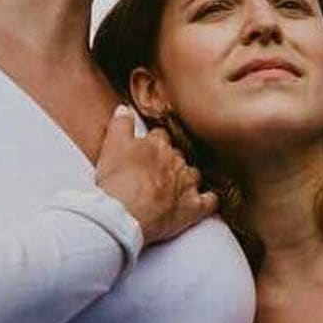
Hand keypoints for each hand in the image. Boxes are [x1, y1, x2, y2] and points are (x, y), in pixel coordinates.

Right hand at [95, 106, 217, 245]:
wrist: (126, 213)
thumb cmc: (117, 179)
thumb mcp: (112, 145)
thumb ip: (120, 124)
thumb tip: (125, 109)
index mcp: (157, 145)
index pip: (160, 136)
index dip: (153, 143)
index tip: (147, 149)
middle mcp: (176, 161)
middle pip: (177, 154)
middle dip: (170, 160)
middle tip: (157, 171)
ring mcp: (187, 184)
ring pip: (194, 173)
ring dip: (188, 177)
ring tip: (178, 184)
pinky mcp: (193, 207)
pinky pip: (210, 201)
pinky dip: (208, 200)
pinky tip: (206, 200)